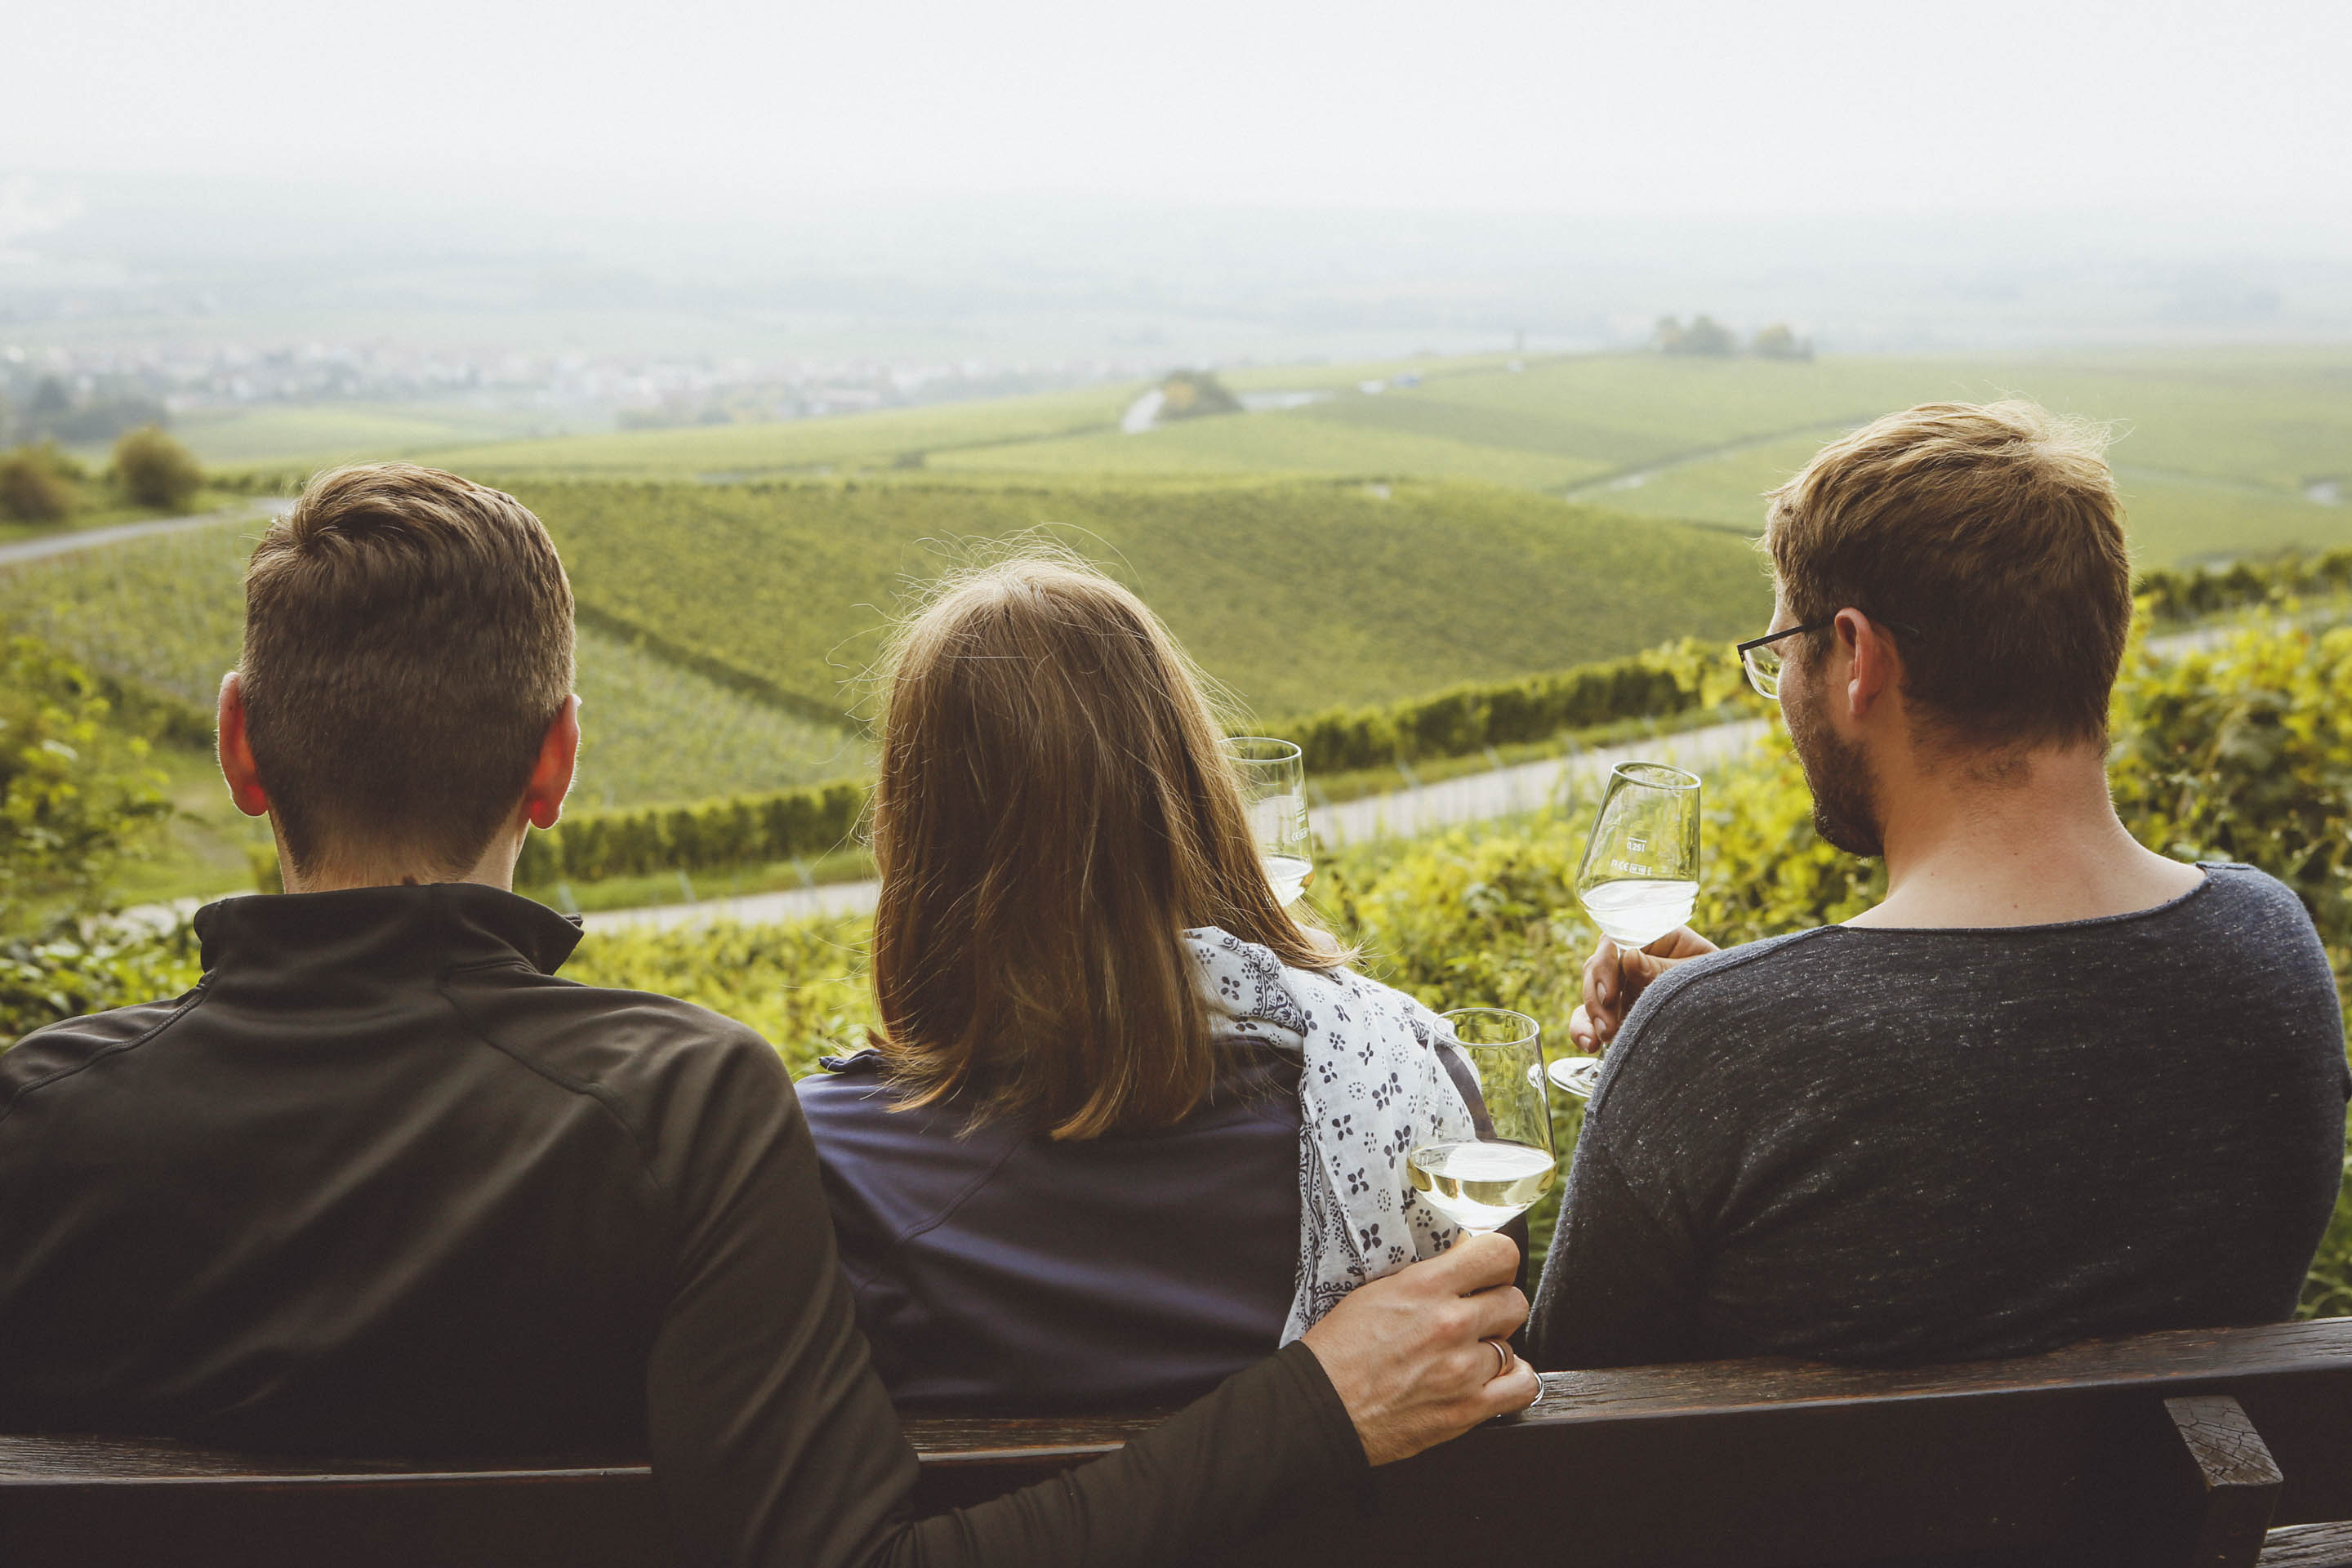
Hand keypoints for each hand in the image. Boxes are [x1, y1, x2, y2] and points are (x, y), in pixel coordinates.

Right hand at [1299, 1231, 1538, 1465]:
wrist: (1320, 1408)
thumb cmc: (1337, 1353)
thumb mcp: (1376, 1292)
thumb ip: (1426, 1278)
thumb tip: (1461, 1262)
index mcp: (1425, 1287)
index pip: (1499, 1254)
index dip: (1496, 1261)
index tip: (1486, 1271)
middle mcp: (1450, 1324)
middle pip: (1513, 1301)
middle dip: (1495, 1306)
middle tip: (1473, 1316)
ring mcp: (1463, 1369)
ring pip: (1514, 1344)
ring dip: (1494, 1347)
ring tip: (1467, 1353)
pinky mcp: (1467, 1409)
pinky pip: (1522, 1386)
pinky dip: (1512, 1380)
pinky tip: (1492, 1377)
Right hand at [1568, 926, 1716, 1048]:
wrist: (1738, 1021)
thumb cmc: (1724, 988)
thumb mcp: (1699, 976)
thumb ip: (1664, 970)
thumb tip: (1628, 958)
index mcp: (1656, 937)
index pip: (1617, 939)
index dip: (1605, 964)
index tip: (1609, 993)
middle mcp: (1635, 958)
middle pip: (1598, 967)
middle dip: (1595, 997)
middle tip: (1607, 1027)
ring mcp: (1625, 986)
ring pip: (1590, 992)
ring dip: (1589, 1015)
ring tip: (1596, 1040)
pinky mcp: (1620, 1011)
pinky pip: (1591, 1016)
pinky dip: (1583, 1028)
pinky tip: (1588, 1044)